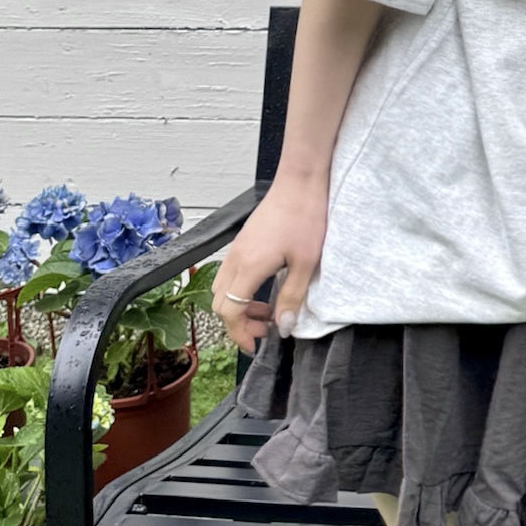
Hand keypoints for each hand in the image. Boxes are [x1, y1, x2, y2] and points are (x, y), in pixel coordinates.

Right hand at [210, 171, 329, 355]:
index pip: (229, 312)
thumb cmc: (305, 216)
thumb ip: (292, 297)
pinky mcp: (243, 241)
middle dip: (238, 323)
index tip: (256, 345)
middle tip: (263, 331)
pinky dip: (240, 289)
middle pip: (220, 303)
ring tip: (266, 311)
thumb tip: (283, 328)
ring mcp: (236, 248)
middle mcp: (235, 259)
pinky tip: (266, 287)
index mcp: (248, 267)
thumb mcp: (305, 262)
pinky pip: (230, 273)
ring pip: (222, 288)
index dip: (240, 334)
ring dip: (238, 306)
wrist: (301, 180)